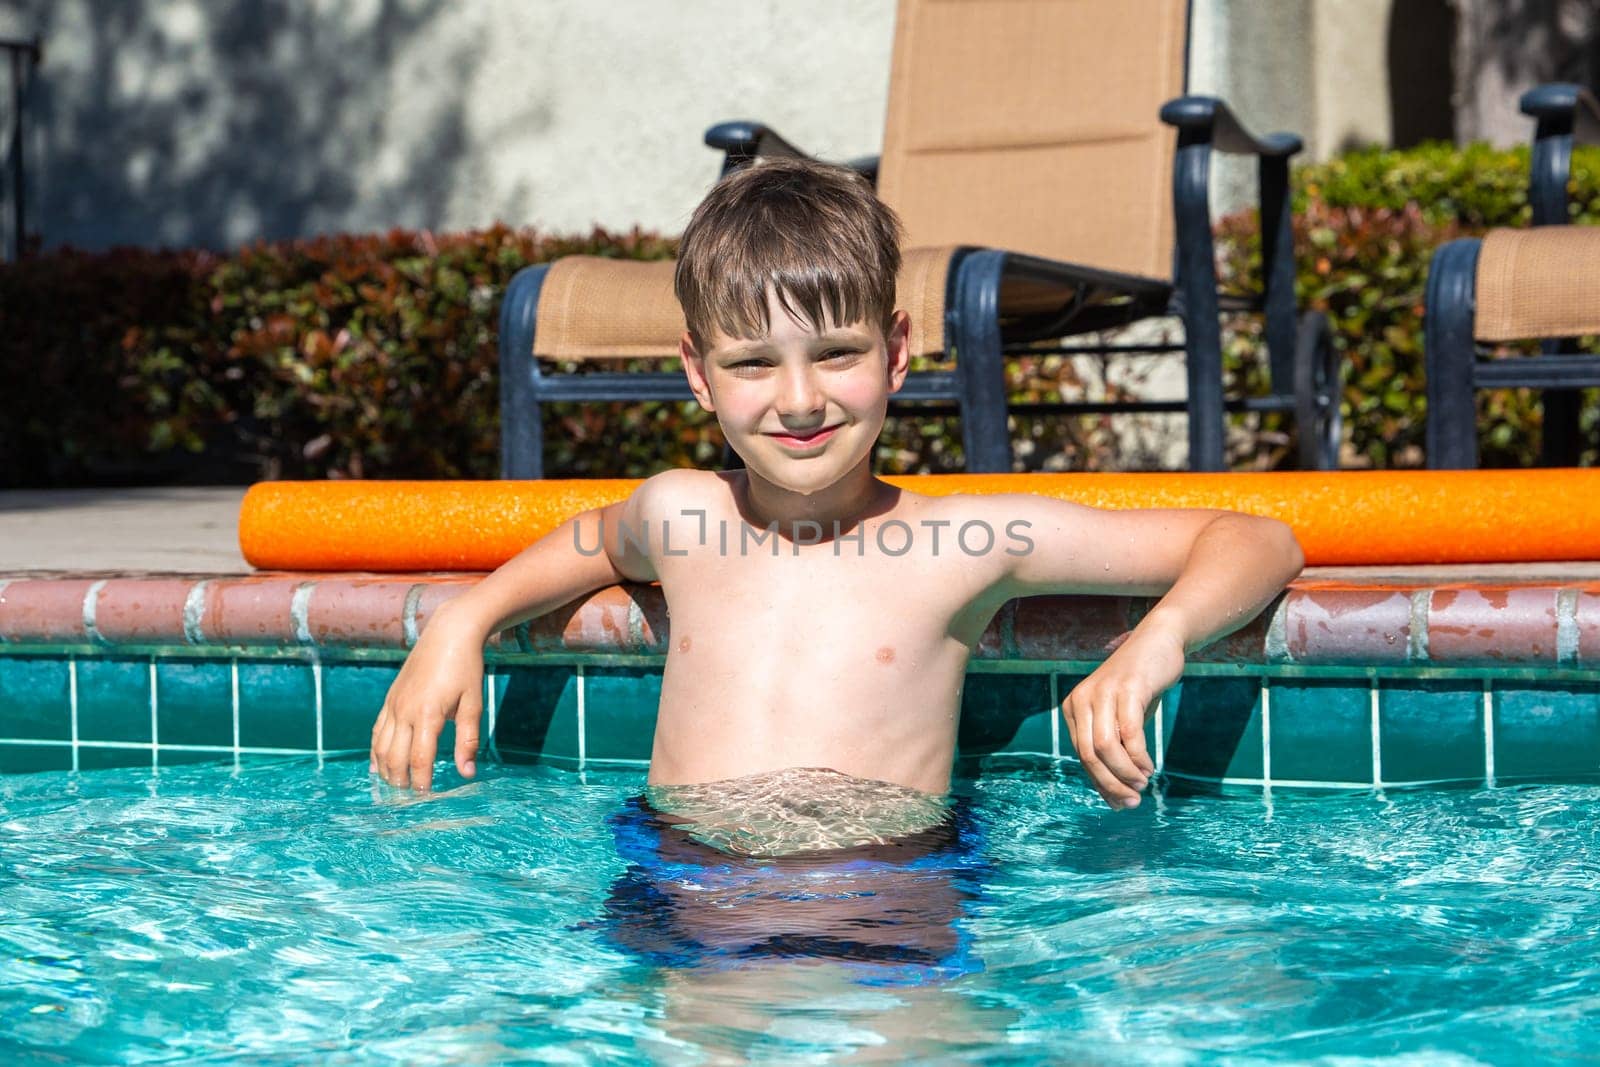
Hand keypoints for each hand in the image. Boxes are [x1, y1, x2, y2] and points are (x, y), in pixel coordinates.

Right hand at [369, 601, 486, 790]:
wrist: (449, 633)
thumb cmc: (466, 668)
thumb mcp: (473, 704)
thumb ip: (468, 740)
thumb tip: (467, 773)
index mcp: (427, 714)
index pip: (420, 759)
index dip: (422, 781)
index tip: (427, 796)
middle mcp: (404, 711)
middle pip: (395, 757)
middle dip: (401, 781)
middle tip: (409, 798)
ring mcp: (394, 704)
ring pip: (380, 746)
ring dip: (386, 770)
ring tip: (395, 786)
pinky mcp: (390, 698)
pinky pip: (377, 730)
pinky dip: (375, 751)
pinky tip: (378, 766)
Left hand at [1061, 622, 1185, 809]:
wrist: (1159, 643)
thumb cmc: (1139, 688)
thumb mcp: (1121, 721)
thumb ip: (1114, 754)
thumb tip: (1116, 801)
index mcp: (1073, 708)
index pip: (1081, 757)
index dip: (1100, 784)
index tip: (1121, 803)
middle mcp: (1082, 699)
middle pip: (1090, 756)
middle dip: (1111, 784)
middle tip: (1132, 801)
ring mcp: (1103, 692)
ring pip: (1107, 747)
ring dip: (1125, 773)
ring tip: (1142, 784)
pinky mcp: (1127, 688)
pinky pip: (1130, 733)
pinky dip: (1139, 757)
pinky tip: (1149, 767)